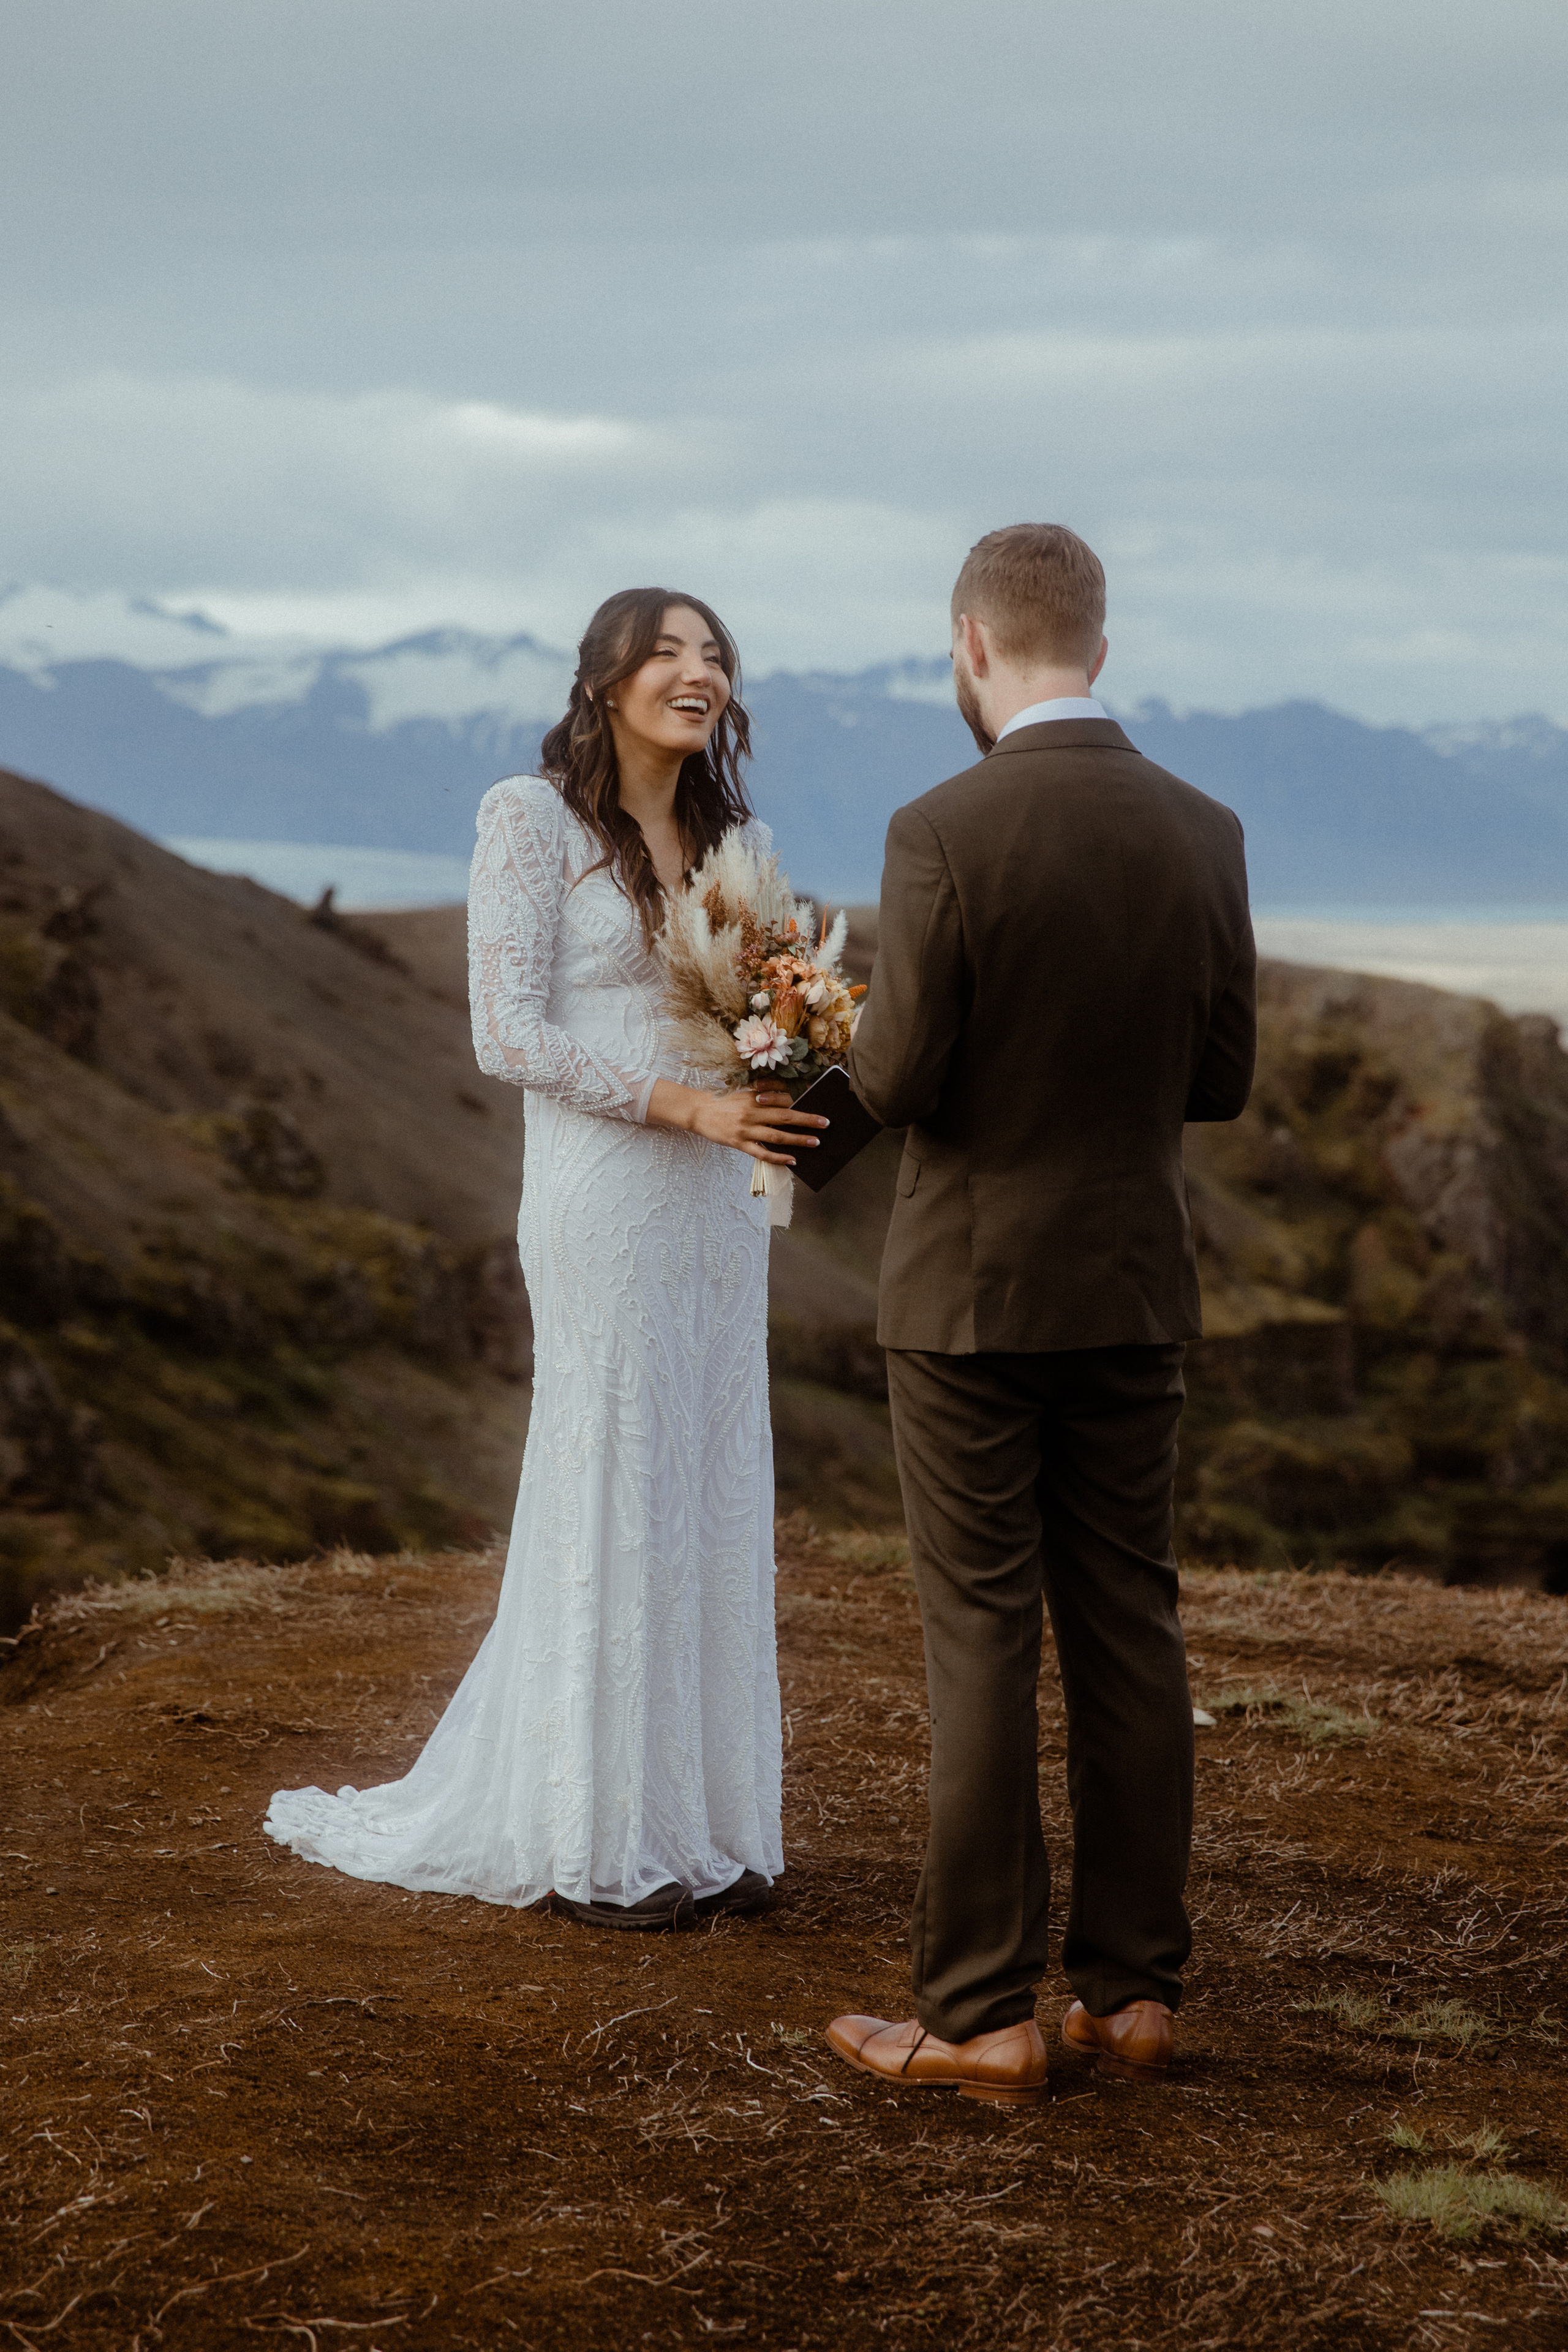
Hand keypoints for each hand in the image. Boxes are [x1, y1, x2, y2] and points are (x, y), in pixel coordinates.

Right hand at [645, 1079, 829, 1165]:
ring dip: (797, 1139)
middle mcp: (751, 1112)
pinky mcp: (739, 1143)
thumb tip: (787, 1096)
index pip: (782, 1099)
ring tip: (815, 1142)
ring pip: (776, 1136)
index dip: (800, 1102)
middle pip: (785, 1116)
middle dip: (807, 1120)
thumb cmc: (723, 1100)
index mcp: (754, 1096)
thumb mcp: (743, 1090)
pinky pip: (762, 1153)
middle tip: (825, 1123)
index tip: (817, 1103)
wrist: (698, 1111)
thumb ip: (763, 1092)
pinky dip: (778, 1158)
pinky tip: (792, 1160)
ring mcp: (745, 1129)